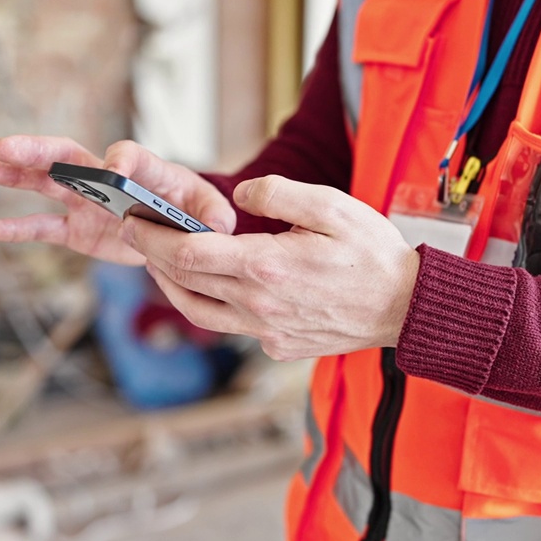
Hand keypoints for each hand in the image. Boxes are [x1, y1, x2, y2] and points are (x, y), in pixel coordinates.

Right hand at [0, 136, 236, 264]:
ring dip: (16, 176)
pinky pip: (43, 228)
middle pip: (69, 157)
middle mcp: (107, 178)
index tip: (113, 171)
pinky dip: (17, 229)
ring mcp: (86, 202)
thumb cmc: (194, 211)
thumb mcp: (209, 210)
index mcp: (143, 169)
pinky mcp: (77, 229)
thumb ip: (214, 215)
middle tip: (4, 146)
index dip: (121, 161)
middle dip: (38, 151)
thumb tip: (221, 225)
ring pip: (47, 184)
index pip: (128, 156)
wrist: (178, 230)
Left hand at [120, 175, 420, 360]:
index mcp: (266, 267)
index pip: (188, 253)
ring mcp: (267, 332)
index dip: (152, 237)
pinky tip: (209, 287)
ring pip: (199, 312)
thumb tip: (239, 197)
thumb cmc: (373, 253)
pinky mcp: (278, 346)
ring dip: (171, 287)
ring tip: (159, 264)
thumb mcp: (332, 206)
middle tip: (135, 233)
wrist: (407, 308)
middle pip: (185, 283)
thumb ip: (279, 193)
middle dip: (152, 256)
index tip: (133, 220)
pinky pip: (232, 327)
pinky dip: (209, 306)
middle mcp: (259, 305)